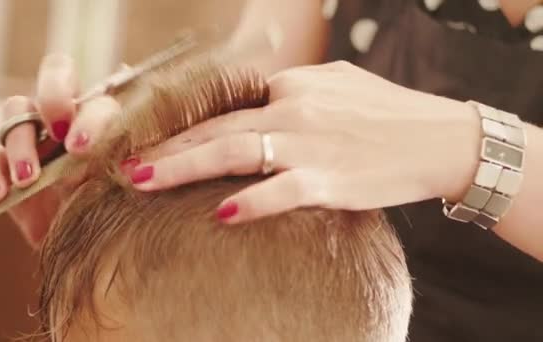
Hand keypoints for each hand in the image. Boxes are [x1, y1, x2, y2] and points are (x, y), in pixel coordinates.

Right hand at [0, 53, 120, 246]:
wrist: (96, 247)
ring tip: (28, 177)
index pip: (99, 89)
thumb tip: (134, 97)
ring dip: (21, 144)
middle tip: (60, 134)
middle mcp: (68, 117)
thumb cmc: (121, 209)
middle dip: (53, 98)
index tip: (83, 146)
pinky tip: (0, 195)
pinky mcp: (7, 169)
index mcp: (103, 114)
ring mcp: (35, 139)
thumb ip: (133, 147)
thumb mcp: (129, 181)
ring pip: (16, 114)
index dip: (86, 109)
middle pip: (53, 78)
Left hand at [127, 61, 481, 222]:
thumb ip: (293, 90)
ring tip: (143, 181)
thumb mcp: (336, 84)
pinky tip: (223, 215)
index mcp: (291, 85)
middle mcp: (293, 109)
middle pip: (215, 126)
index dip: (182, 122)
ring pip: (234, 151)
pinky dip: (252, 201)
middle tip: (125, 162)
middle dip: (166, 145)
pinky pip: (282, 190)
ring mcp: (310, 143)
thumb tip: (259, 99)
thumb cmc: (387, 112)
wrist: (441, 137)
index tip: (150, 138)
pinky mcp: (331, 177)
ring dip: (184, 167)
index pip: (224, 103)